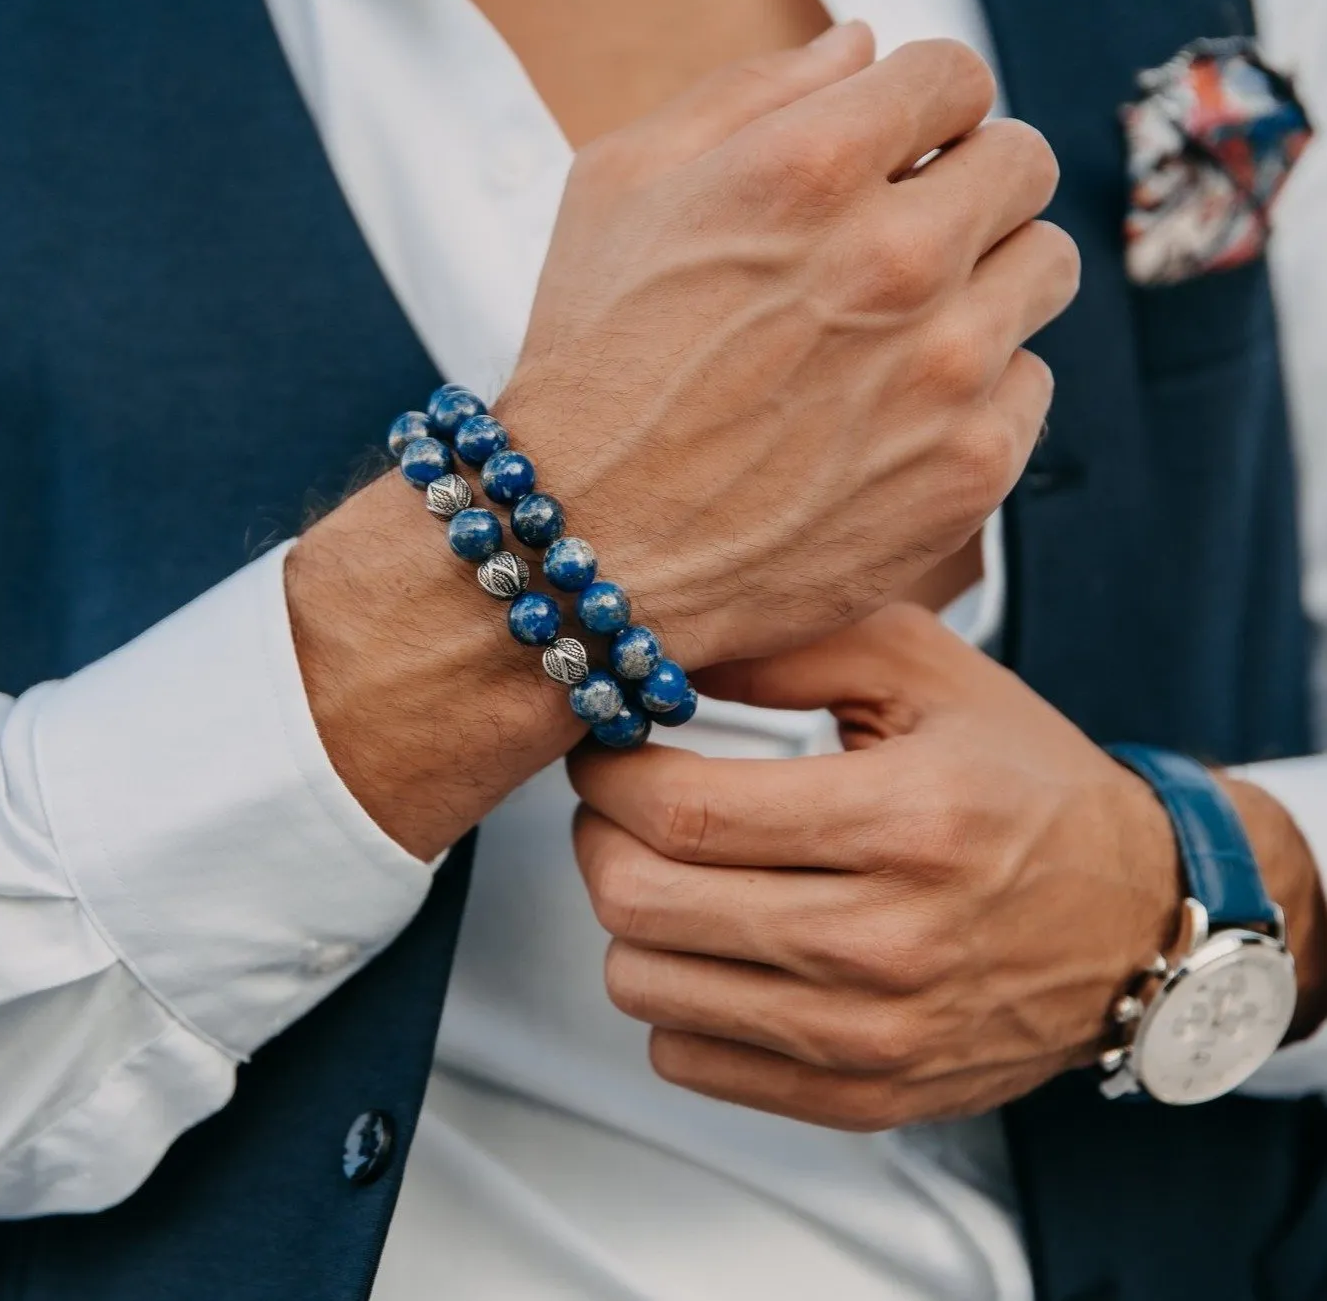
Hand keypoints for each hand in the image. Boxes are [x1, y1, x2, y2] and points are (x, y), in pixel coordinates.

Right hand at [288, 28, 1076, 858]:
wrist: (592, 551)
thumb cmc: (592, 371)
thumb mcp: (618, 189)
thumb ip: (749, 91)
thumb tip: (862, 45)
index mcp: (812, 167)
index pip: (957, 77)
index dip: (924, 110)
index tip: (902, 152)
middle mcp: (899, 262)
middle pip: (1025, 167)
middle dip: (968, 185)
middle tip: (905, 239)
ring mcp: (947, 373)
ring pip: (1043, 272)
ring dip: (985, 283)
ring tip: (899, 334)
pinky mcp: (969, 470)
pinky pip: (1028, 387)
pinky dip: (977, 392)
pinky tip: (894, 416)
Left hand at [568, 605, 1326, 1129]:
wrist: (1140, 919)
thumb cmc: (1029, 786)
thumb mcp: (928, 672)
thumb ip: (791, 645)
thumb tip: (662, 654)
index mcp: (904, 819)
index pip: (684, 811)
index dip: (610, 772)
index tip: (608, 750)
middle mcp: (887, 942)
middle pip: (644, 903)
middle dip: (600, 836)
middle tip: (622, 803)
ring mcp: (873, 1035)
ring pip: (647, 987)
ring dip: (633, 917)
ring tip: (676, 870)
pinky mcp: (862, 1095)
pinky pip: (690, 1060)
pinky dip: (677, 996)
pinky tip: (720, 944)